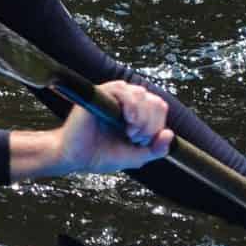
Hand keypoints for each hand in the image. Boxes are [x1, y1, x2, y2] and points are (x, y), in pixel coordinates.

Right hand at [10, 80, 172, 179]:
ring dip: (142, 116)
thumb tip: (170, 135)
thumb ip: (155, 150)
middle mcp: (127, 102)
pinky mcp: (100, 94)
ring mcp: (114, 97)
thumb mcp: (136, 157)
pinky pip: (122, 88)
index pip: (159, 108)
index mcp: (136, 114)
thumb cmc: (100, 155)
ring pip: (141, 94)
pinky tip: (128, 119)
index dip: (157, 126)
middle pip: (154, 101)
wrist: (75, 157)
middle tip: (134, 138)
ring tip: (130, 131)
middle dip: (150, 124)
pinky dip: (131, 104)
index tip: (141, 142)